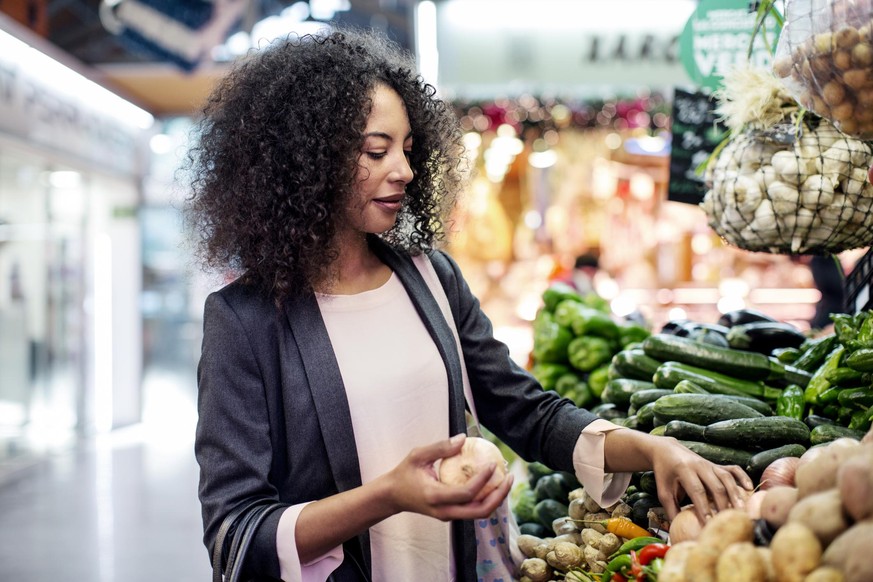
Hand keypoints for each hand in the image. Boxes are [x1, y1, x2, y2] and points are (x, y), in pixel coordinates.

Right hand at [383, 434, 513, 520]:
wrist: (392, 496)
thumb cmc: (404, 474)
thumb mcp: (417, 455)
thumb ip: (440, 447)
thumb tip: (463, 438)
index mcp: (435, 497)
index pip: (466, 493)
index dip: (483, 480)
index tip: (493, 464)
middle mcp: (444, 512)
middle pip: (480, 511)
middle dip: (499, 496)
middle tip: (510, 477)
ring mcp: (448, 516)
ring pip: (479, 514)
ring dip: (496, 499)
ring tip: (506, 480)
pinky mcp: (451, 515)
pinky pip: (473, 510)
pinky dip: (486, 499)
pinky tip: (492, 483)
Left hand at [651, 437, 752, 520]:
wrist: (667, 450)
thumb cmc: (665, 473)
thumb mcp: (663, 490)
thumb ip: (671, 509)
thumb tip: (677, 530)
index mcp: (684, 470)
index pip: (697, 490)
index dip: (704, 508)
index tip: (709, 524)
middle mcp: (699, 465)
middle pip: (716, 485)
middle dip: (723, 504)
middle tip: (728, 521)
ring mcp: (710, 464)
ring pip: (726, 478)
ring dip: (735, 494)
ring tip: (742, 510)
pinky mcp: (717, 465)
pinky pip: (733, 469)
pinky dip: (742, 477)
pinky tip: (750, 488)